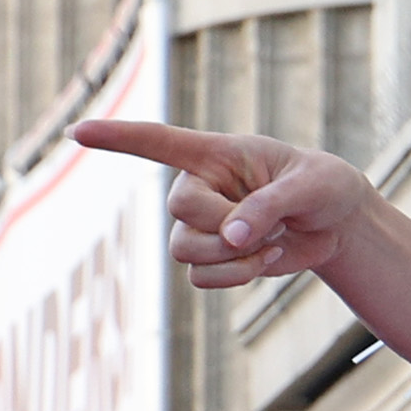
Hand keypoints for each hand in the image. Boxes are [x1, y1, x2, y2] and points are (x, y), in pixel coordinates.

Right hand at [76, 118, 371, 293]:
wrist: (335, 225)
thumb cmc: (323, 187)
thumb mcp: (310, 186)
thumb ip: (270, 205)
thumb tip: (231, 236)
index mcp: (216, 152)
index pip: (157, 141)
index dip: (116, 138)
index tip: (76, 131)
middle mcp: (199, 186)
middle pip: (179, 211)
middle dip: (225, 226)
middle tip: (270, 224)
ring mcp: (201, 225)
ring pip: (184, 251)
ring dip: (232, 258)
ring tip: (272, 244)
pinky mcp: (211, 258)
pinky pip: (201, 279)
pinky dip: (236, 277)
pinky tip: (265, 260)